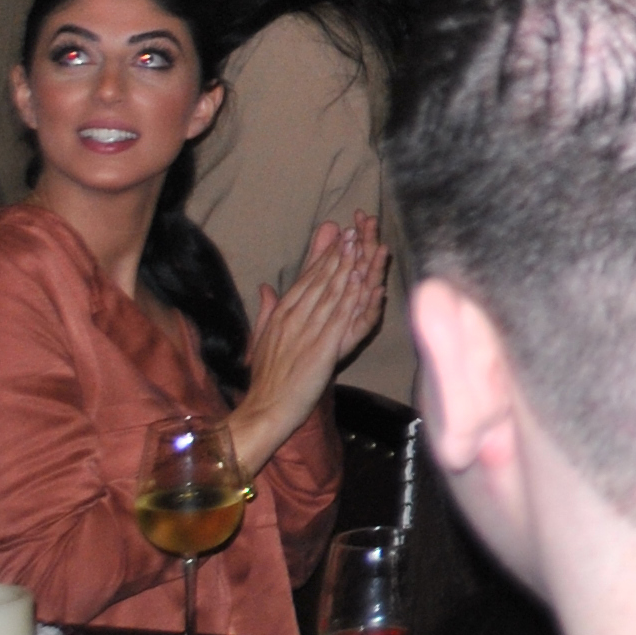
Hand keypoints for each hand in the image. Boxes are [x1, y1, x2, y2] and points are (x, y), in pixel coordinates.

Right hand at [230, 215, 385, 468]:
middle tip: (358, 227)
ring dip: (352, 268)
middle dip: (342, 252)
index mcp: (283, 311)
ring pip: (335, 293)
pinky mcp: (323, 349)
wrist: (264, 407)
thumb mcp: (263, 335)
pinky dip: (359, 301)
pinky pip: (345, 321)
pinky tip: (372, 285)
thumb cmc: (266, 376)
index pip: (308, 276)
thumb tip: (266, 286)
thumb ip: (268, 309)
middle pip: (323, 278)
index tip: (340, 232)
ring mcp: (309, 331)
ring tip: (367, 244)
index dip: (326, 253)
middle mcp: (295, 316)